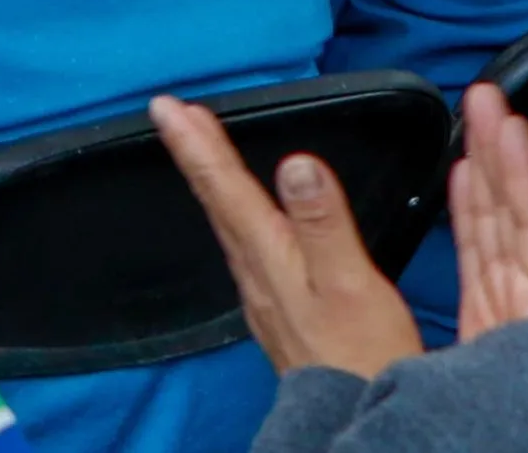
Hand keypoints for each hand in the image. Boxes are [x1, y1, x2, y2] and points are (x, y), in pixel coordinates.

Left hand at [151, 97, 425, 380]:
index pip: (225, 188)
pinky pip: (244, 248)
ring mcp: (264, 295)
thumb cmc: (361, 358)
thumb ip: (322, 223)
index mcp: (271, 256)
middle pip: (217, 200)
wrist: (354, 424)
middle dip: (196, 152)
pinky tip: (241, 219)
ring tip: (201, 149)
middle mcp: (257, 273)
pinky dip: (234, 216)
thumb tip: (297, 164)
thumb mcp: (350, 283)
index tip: (167, 107)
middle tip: (173, 113)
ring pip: (227, 223)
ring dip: (212, 180)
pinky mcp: (278, 312)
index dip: (197, 144)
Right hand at [448, 85, 527, 337]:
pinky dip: (468, 210)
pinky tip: (462, 177)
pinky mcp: (485, 323)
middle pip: (514, 210)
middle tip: (484, 97)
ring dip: (483, 168)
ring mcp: (509, 307)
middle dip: (497, 151)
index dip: (523, 174)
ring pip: (494, 223)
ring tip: (473, 119)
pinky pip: (475, 252)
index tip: (509, 125)